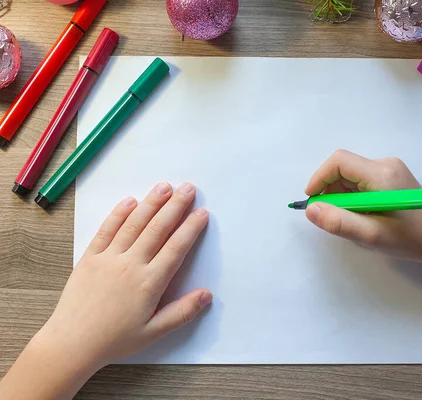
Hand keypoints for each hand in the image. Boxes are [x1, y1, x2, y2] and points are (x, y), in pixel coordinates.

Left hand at [32, 182, 211, 371]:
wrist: (72, 343)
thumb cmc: (114, 340)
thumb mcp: (153, 332)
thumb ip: (182, 312)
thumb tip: (207, 295)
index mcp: (150, 283)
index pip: (176, 248)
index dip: (191, 228)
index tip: (201, 213)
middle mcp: (130, 265)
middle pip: (158, 228)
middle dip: (175, 206)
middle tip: (188, 189)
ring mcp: (109, 258)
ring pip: (134, 224)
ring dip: (151, 203)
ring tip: (164, 186)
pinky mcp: (90, 258)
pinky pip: (106, 230)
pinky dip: (119, 214)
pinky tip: (130, 201)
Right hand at [305, 150, 421, 263]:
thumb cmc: (407, 239)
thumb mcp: (369, 235)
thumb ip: (338, 221)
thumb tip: (310, 208)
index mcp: (381, 174)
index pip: (339, 161)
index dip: (319, 178)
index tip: (312, 201)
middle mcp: (386, 164)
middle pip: (345, 168)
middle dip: (331, 190)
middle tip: (332, 216)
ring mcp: (391, 169)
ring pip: (352, 174)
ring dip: (342, 195)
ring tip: (351, 219)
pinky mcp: (393, 176)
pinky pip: (363, 179)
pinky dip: (354, 195)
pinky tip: (362, 215)